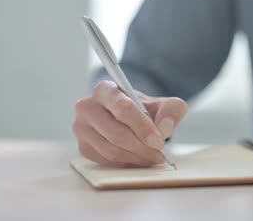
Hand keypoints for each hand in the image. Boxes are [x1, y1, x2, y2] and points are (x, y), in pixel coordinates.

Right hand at [72, 81, 187, 166]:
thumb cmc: (146, 109)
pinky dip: (127, 163)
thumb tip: (164, 129)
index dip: (142, 127)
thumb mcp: (165, 104)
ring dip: (136, 157)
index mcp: (105, 90)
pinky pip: (106, 160)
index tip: (159, 141)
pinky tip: (141, 159)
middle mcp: (87, 107)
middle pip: (116, 133)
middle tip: (160, 154)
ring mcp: (81, 128)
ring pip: (111, 150)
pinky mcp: (84, 147)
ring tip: (154, 158)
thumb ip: (171, 111)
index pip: (122, 108)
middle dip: (142, 146)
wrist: (130, 119)